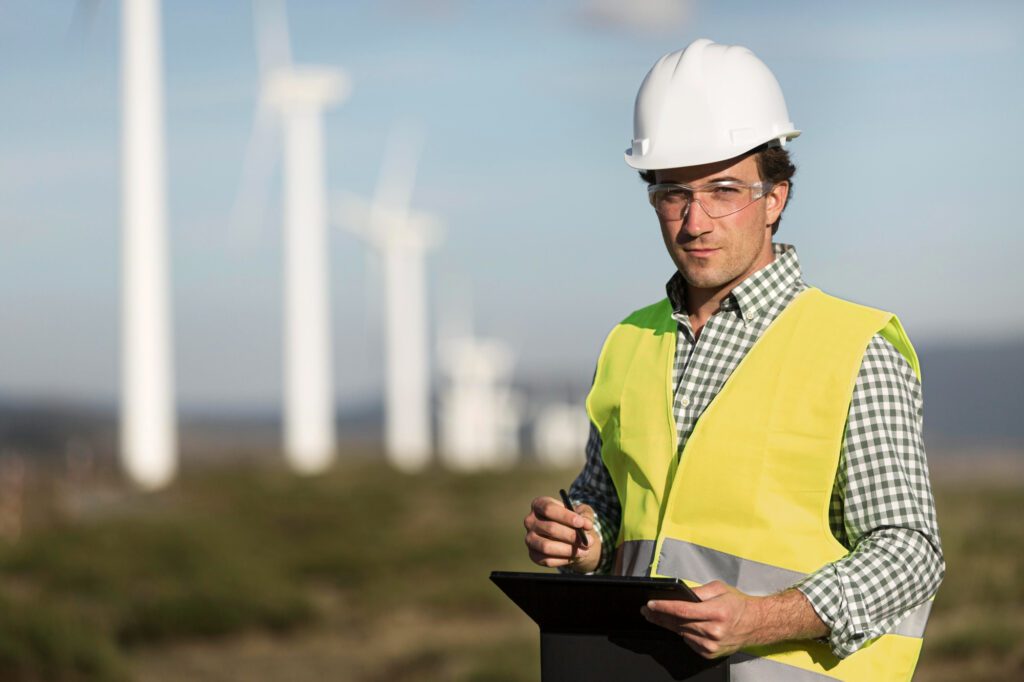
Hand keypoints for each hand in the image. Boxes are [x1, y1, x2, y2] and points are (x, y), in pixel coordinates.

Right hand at [523, 496, 599, 572]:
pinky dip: (564, 559)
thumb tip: (586, 524)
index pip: (548, 509)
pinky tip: (575, 556)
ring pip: (547, 546)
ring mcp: (529, 539)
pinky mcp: (533, 555)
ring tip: (585, 550)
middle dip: (572, 536)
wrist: (570, 537)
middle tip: (588, 541)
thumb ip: (585, 516)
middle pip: (550, 528)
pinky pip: (547, 560)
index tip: (581, 523)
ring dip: (569, 550)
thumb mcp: (582, 513)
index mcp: (539, 505)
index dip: (566, 516)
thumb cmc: (574, 520)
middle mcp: (530, 521)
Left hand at [641, 582, 826, 658]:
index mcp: (717, 612)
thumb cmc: (737, 604)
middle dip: (659, 616)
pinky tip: (678, 626)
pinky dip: (682, 633)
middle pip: (678, 624)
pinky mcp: (710, 654)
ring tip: (656, 616)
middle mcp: (714, 631)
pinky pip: (689, 642)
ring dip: (668, 625)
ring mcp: (712, 645)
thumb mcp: (719, 588)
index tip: (650, 604)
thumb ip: (698, 591)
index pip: (683, 610)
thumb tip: (679, 594)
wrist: (756, 624)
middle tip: (646, 610)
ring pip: (681, 633)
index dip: (664, 607)